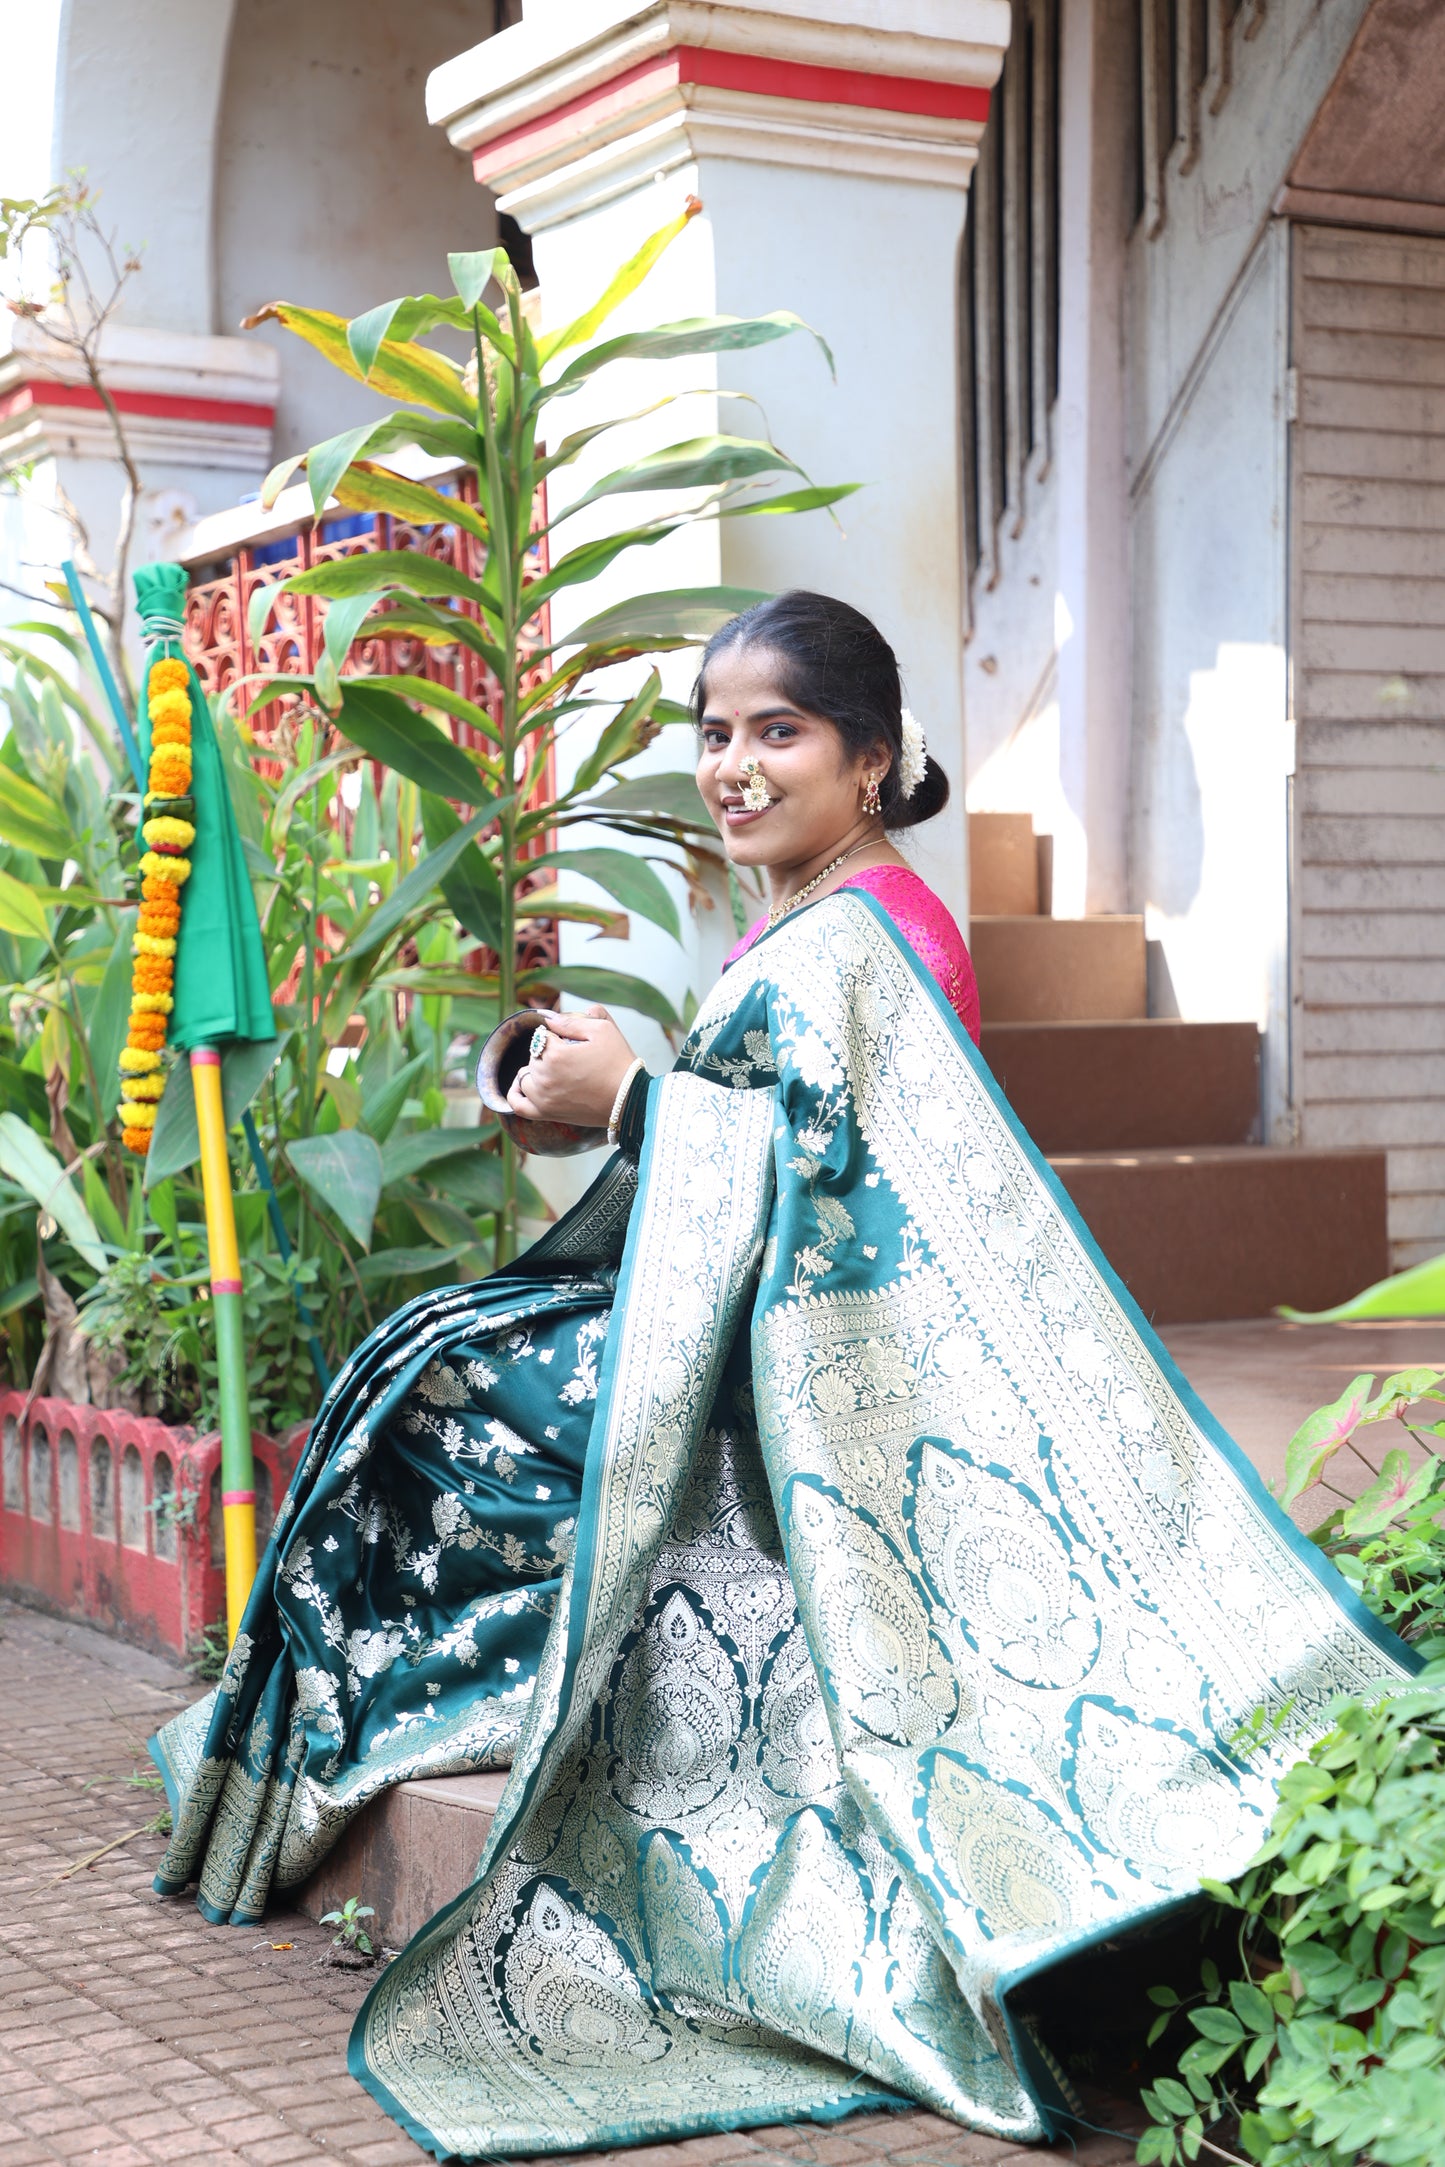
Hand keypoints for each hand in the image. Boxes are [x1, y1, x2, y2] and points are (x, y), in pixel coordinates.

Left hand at [506, 1006, 637, 1128]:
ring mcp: (543, 1098)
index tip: (574, 1042)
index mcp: (555, 1054)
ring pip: (524, 1076)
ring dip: (535, 1069)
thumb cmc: (618, 1063)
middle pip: (533, 1055)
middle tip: (572, 1057)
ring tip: (556, 1070)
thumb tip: (549, 1018)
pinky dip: (515, 1093)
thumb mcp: (602, 1030)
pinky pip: (518, 1104)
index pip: (543, 1036)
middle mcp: (544, 1077)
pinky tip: (522, 1085)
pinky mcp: (547, 1113)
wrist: (629, 1100)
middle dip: (548, 1052)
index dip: (558, 1035)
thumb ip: (571, 1021)